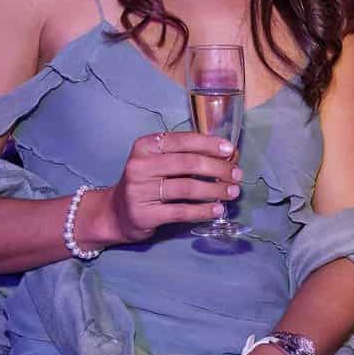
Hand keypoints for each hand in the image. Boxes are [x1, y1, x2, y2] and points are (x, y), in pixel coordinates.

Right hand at [83, 132, 242, 247]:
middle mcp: (140, 166)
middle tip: (237, 175)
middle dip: (218, 169)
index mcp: (145, 146)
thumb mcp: (159, 162)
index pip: (182, 140)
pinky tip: (217, 210)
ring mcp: (139, 191)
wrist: (116, 213)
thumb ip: (186, 156)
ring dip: (215, 190)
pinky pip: (180, 211)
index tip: (230, 151)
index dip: (209, 144)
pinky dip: (203, 211)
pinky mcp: (144, 214)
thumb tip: (228, 155)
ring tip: (232, 192)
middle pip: (188, 164)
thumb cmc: (147, 183)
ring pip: (187, 188)